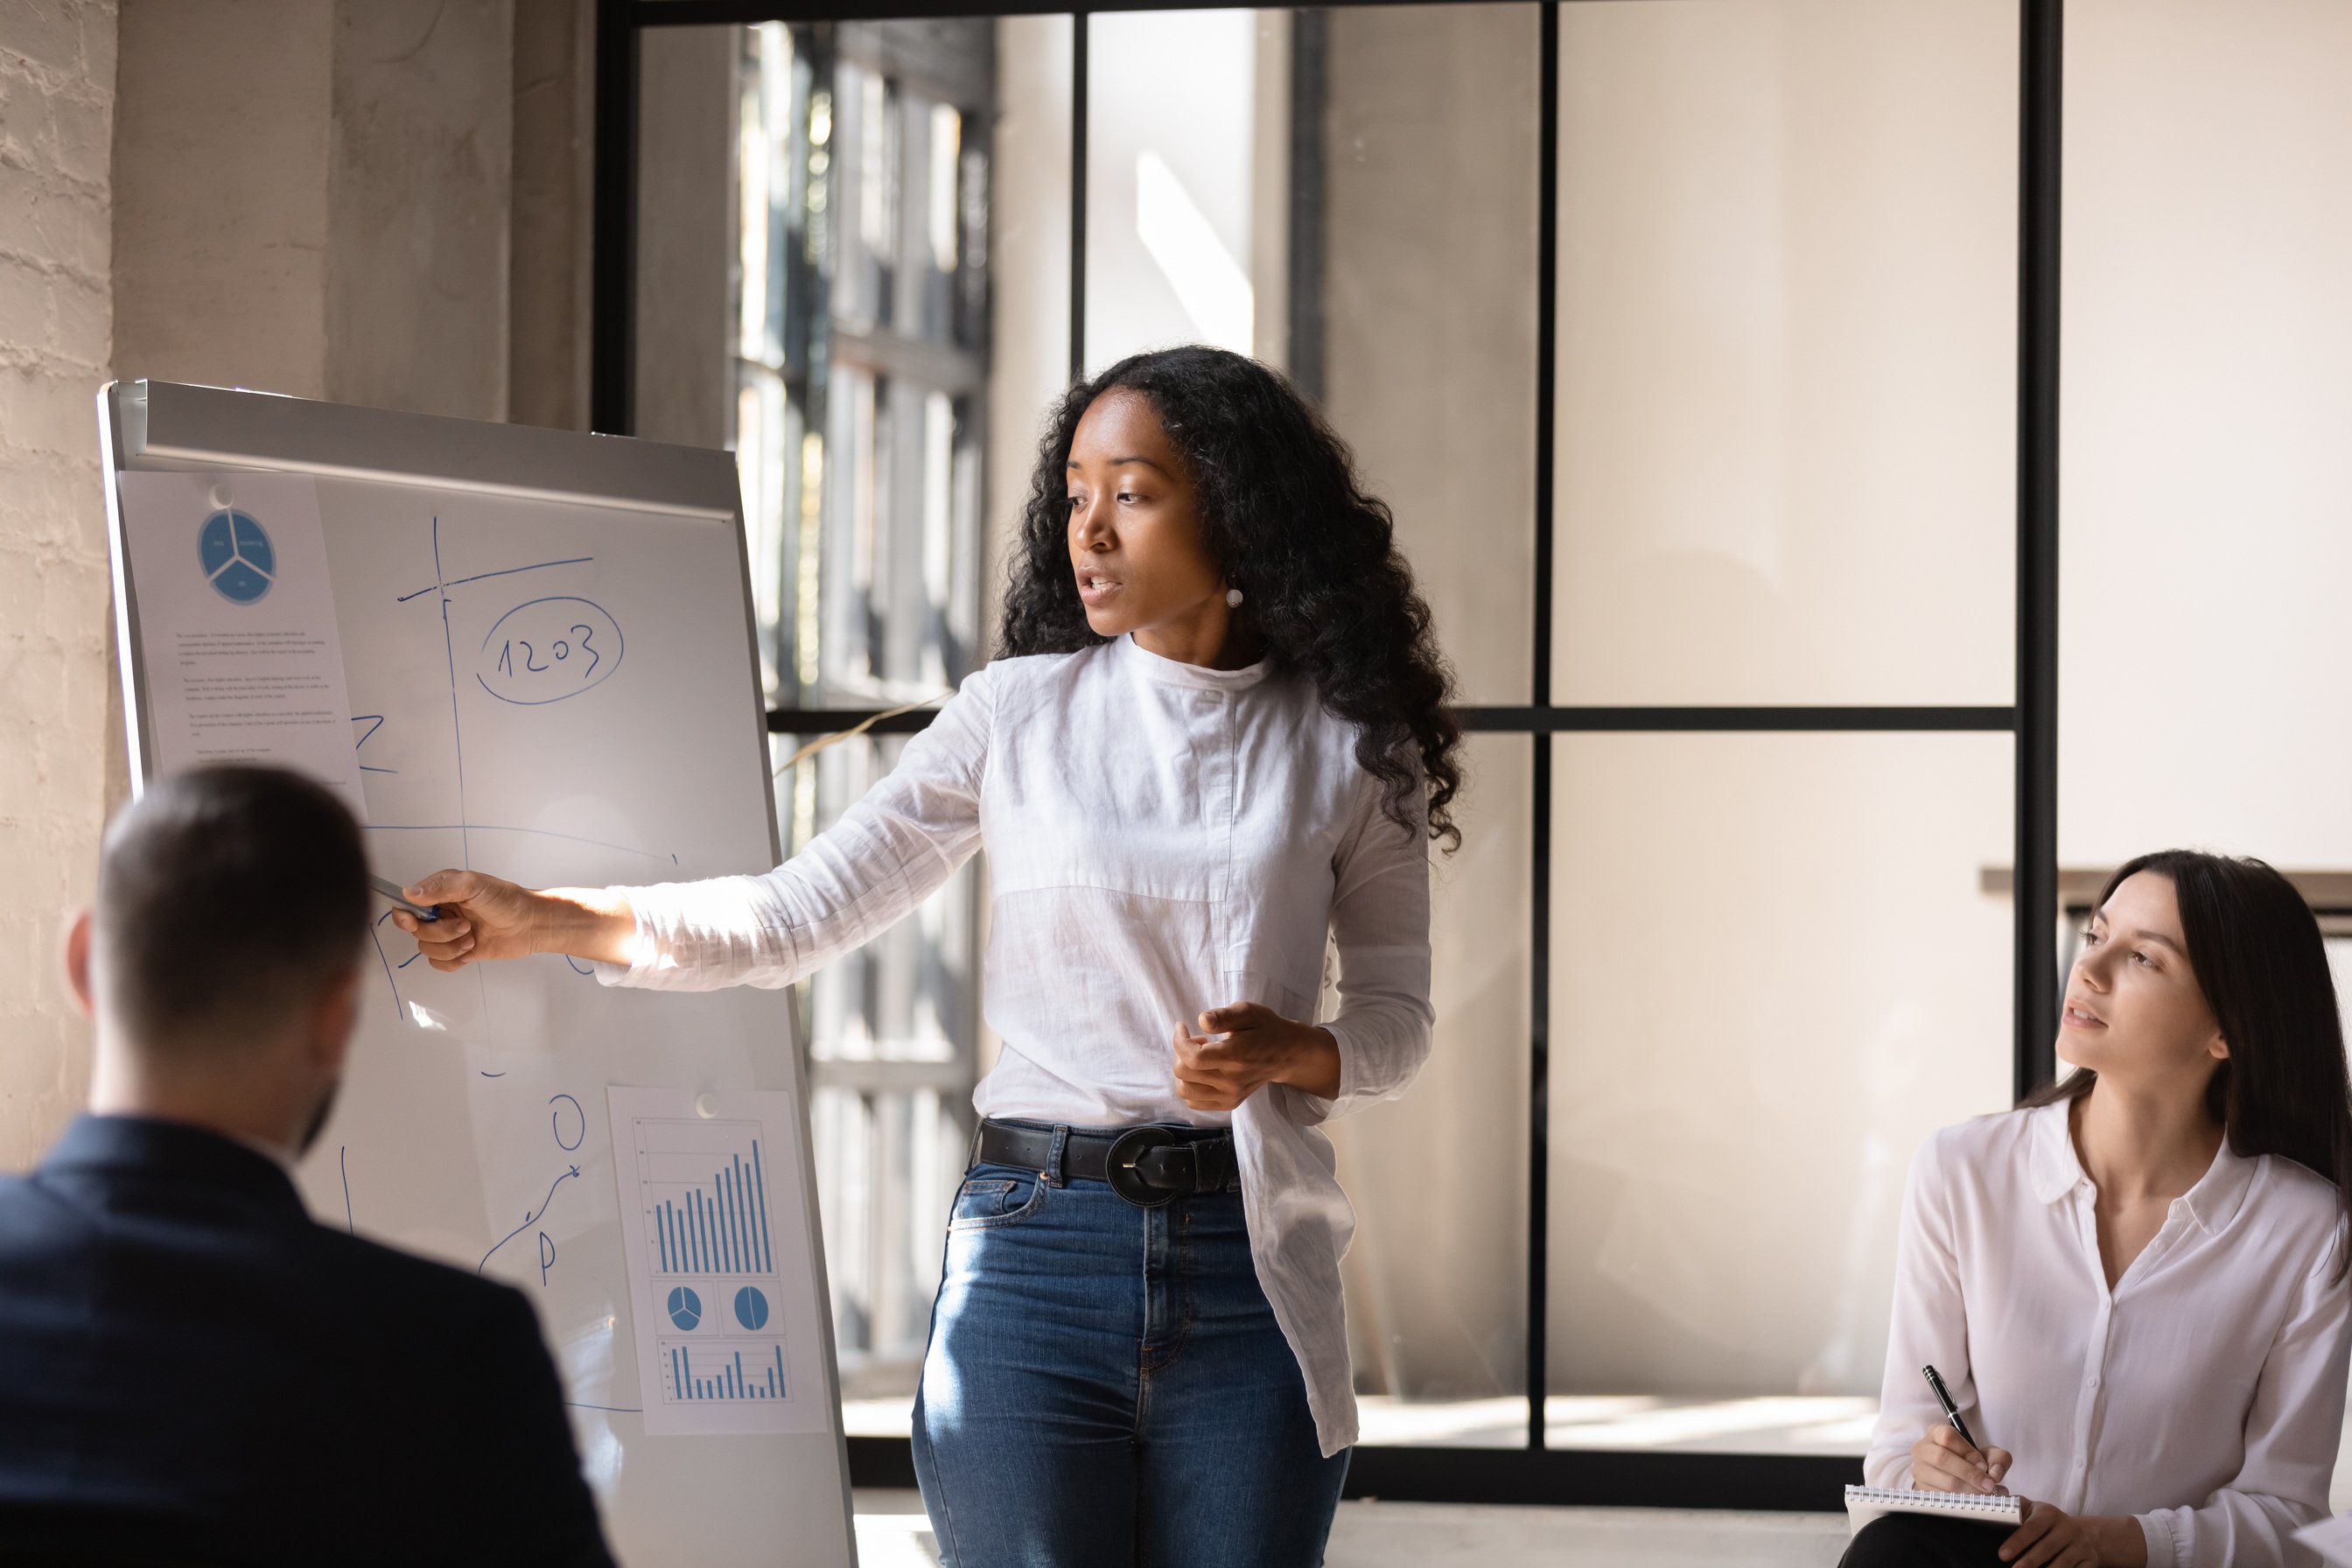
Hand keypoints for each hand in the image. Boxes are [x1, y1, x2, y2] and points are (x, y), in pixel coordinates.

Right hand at [388, 871, 635, 972]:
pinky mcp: (458, 952)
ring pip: (427, 949)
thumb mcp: (474, 885)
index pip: (407, 905)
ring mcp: (449, 933)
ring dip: (450, 948)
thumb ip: (441, 886)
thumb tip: (409, 892)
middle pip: (416, 931)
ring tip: (472, 938)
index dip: (406, 916)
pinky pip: (438, 963)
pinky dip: (452, 961)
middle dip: (440, 933)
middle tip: (465, 927)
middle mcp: (441, 912)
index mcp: (440, 892)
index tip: (416, 921)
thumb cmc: (506, 900)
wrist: (531, 924)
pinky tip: (470, 952)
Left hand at [1170, 1003, 1341, 1110]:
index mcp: (1235, 1057)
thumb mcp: (1247, 1012)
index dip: (1179, 1041)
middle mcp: (1232, 1082)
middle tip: (1197, 1039)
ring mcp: (1231, 1096)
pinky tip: (1202, 1070)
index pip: (1193, 1058)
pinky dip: (1190, 1085)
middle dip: (1180, 1051)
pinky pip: (1194, 1102)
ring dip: (1184, 1070)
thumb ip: (1223, 1016)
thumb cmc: (1265, 1028)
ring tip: (1200, 1056)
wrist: (1286, 1053)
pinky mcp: (1230, 1103)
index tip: (1182, 1026)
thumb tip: (1201, 1021)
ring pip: (1185, 1090)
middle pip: (1184, 1073)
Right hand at [1910, 1425, 2011, 1494]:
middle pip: (1942, 1458)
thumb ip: (1998, 1458)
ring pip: (1944, 1481)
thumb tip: (1995, 1473)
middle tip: (1988, 1485)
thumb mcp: (1987, 1453)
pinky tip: (1974, 1501)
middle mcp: (1923, 1450)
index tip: (1984, 1466)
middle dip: (1969, 1474)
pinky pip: (1943, 1499)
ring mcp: (1920, 1471)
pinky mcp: (1922, 1491)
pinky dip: (1963, 1502)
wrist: (1957, 1476)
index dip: (1968, 1452)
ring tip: (1986, 1495)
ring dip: (1969, 1491)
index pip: (1948, 1437)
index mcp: (1936, 1433)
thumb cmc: (1971, 1461)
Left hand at [1998, 1501, 2143, 1567]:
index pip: (2031, 1527)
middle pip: (2046, 1548)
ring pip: (2062, 1564)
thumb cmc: (2049, 1524)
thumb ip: (2014, 1507)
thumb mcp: (2034, 1511)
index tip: (2002, 1555)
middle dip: (2029, 1562)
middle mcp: (2067, 1528)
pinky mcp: (2090, 1561)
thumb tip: (1988, 1505)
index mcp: (2048, 1514)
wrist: (2087, 1535)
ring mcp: (2081, 1546)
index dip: (2017, 1542)